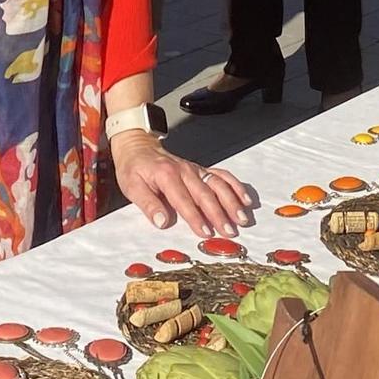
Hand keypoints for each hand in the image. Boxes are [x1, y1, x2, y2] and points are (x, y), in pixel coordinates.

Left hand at [111, 131, 256, 236]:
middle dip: (220, 214)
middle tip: (230, 232)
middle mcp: (185, 171)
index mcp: (167, 176)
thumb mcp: (132, 187)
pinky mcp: (201, 169)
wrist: (138, 145)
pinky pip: (221, 176)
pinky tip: (245, 199)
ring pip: (218, 185)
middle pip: (206, 194)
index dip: (195, 217)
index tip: (206, 233)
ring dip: (232, 202)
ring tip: (242, 219)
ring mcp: (195, 169)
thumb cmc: (134, 168)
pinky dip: (235, 186)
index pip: (183, 200)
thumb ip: (148, 204)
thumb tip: (162, 222)